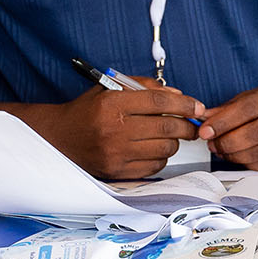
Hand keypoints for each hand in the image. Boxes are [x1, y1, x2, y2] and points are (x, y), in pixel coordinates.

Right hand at [25, 79, 203, 179]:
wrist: (60, 138)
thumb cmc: (88, 111)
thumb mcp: (110, 88)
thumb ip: (143, 87)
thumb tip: (176, 94)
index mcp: (113, 103)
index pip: (159, 101)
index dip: (184, 103)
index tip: (197, 106)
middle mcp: (115, 129)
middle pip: (167, 126)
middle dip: (187, 125)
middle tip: (193, 125)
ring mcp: (117, 153)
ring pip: (164, 149)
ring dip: (174, 142)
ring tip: (170, 136)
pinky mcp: (118, 171)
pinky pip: (154, 166)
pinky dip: (161, 158)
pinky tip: (155, 150)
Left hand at [199, 81, 257, 170]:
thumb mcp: (256, 96)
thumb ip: (230, 108)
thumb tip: (205, 119)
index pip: (247, 109)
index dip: (223, 122)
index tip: (205, 130)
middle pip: (253, 134)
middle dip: (226, 142)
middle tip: (212, 144)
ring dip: (235, 156)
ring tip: (223, 151)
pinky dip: (249, 164)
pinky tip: (241, 158)